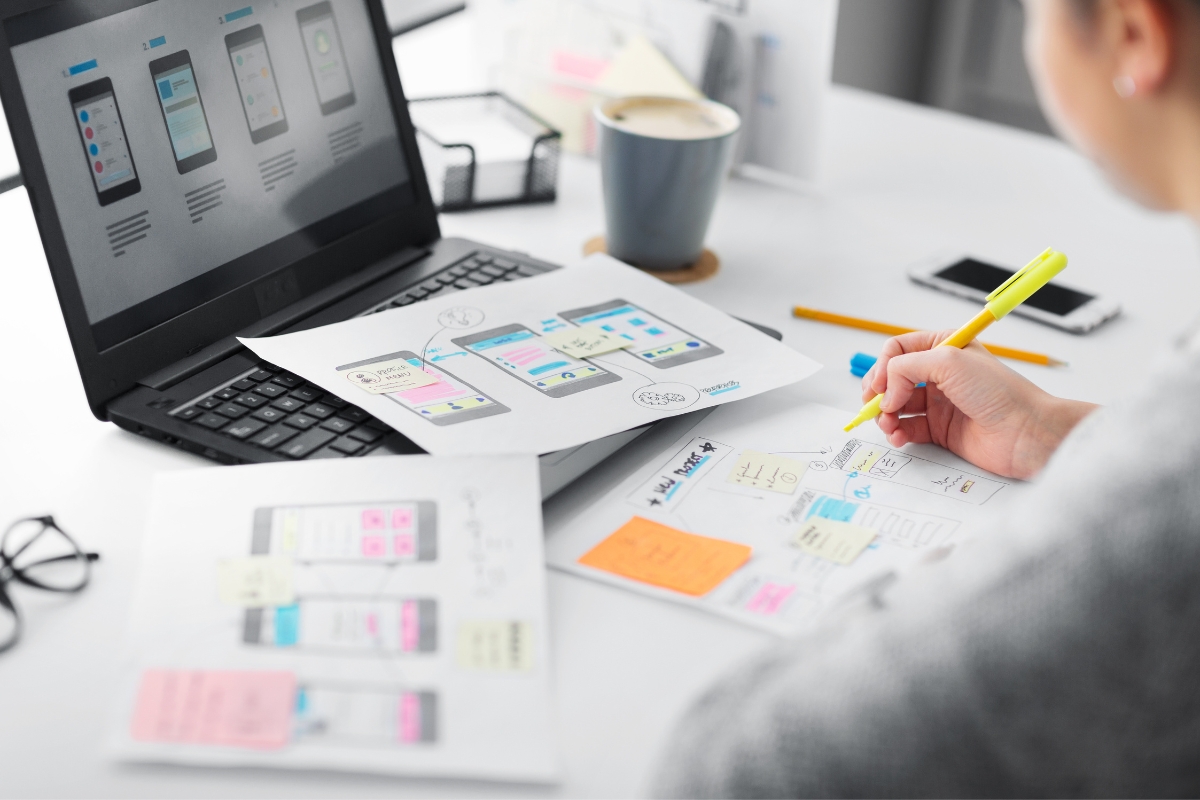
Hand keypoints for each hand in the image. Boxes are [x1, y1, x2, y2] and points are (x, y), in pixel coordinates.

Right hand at [862, 331, 1097, 478]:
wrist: (1026, 433)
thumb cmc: (998, 392)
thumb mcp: (948, 361)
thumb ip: (906, 366)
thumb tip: (886, 390)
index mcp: (943, 348)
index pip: (897, 350)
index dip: (883, 366)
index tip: (882, 386)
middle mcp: (939, 374)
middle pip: (892, 379)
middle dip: (879, 392)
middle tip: (875, 406)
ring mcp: (939, 403)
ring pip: (896, 406)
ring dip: (885, 415)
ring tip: (888, 425)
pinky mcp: (940, 430)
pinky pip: (907, 428)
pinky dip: (896, 433)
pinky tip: (897, 437)